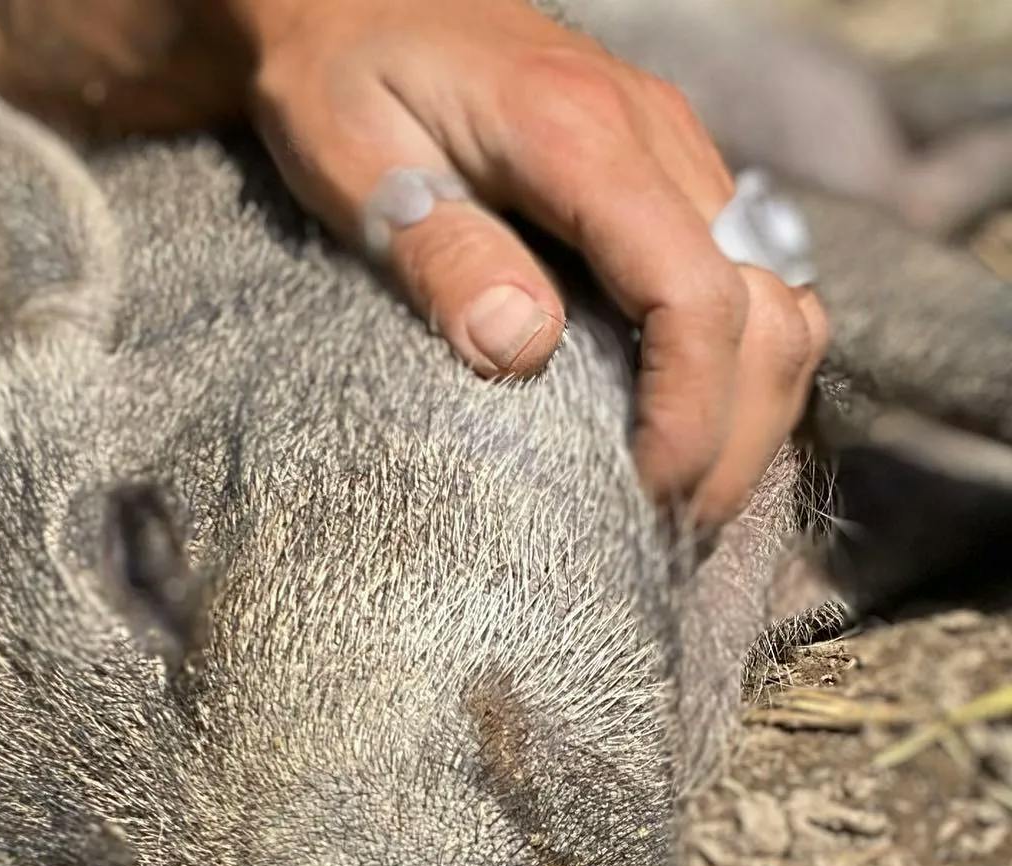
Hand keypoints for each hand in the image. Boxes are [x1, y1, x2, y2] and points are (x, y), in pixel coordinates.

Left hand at [226, 0, 828, 521]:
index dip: (690, 414)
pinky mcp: (669, 180)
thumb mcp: (358, 166)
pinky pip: (750, 281)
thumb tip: (521, 352)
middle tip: (671, 531)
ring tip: (686, 498)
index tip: (649, 499)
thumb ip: (440, 253)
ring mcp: (677, 156)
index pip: (693, 293)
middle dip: (735, 438)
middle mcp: (658, 140)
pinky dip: (740, 368)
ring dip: (752, 411)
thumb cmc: (339, 80)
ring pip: (780, 298)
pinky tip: (688, 427)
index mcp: (582, 136)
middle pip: (767, 310)